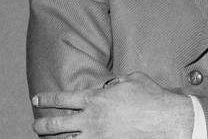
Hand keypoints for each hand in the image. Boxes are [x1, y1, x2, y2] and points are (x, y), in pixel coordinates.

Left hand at [32, 71, 193, 138]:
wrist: (165, 119)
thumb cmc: (152, 97)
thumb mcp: (133, 79)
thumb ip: (117, 81)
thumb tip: (111, 85)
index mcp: (96, 98)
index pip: (62, 98)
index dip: (46, 99)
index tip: (37, 99)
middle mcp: (90, 118)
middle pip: (54, 124)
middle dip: (41, 125)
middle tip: (37, 124)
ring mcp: (96, 136)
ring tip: (47, 138)